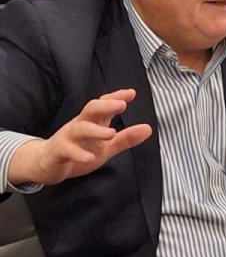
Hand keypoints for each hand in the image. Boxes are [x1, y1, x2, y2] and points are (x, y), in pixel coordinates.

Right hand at [8, 89, 152, 185]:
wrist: (46, 164)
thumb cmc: (79, 150)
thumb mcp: (107, 147)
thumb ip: (126, 138)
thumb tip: (148, 128)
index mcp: (93, 121)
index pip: (104, 104)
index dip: (116, 97)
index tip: (131, 93)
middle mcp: (80, 125)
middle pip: (90, 109)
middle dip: (106, 105)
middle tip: (122, 105)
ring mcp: (68, 137)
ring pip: (79, 129)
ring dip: (95, 130)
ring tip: (111, 133)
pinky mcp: (58, 152)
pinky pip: (67, 150)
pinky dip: (79, 153)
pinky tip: (90, 158)